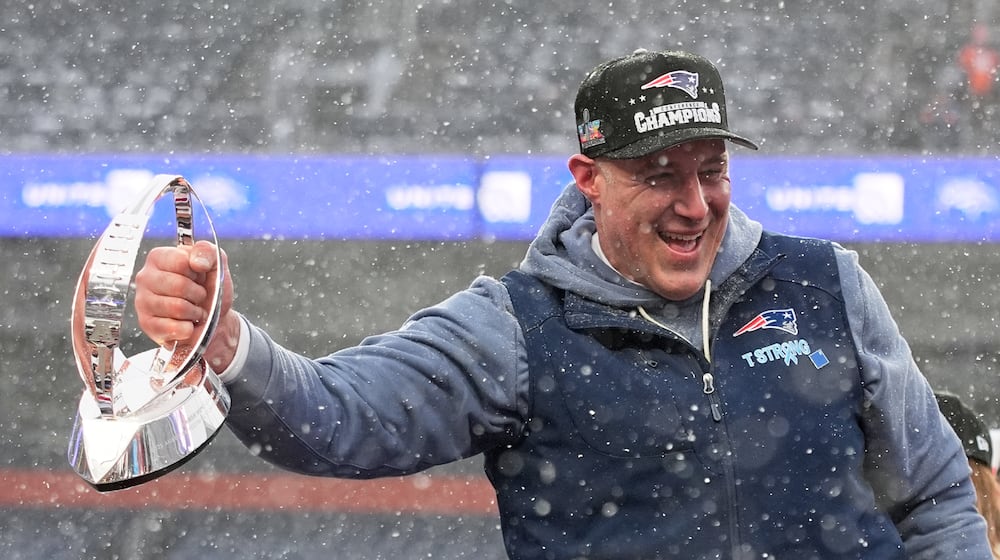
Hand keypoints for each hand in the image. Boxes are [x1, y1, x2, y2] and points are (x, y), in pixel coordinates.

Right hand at [135, 240, 238, 371]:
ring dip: (195, 312)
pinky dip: (188, 329)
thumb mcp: (215, 263)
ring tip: (194, 310)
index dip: (197, 273)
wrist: (214, 317)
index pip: (181, 262)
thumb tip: (197, 262)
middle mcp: (145, 277)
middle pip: (179, 286)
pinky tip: (186, 324)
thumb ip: (207, 252)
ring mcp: (142, 302)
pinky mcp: (147, 325)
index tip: (198, 277)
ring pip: (178, 308)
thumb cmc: (210, 288)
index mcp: (159, 257)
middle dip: (198, 295)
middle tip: (199, 297)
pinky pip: (174, 328)